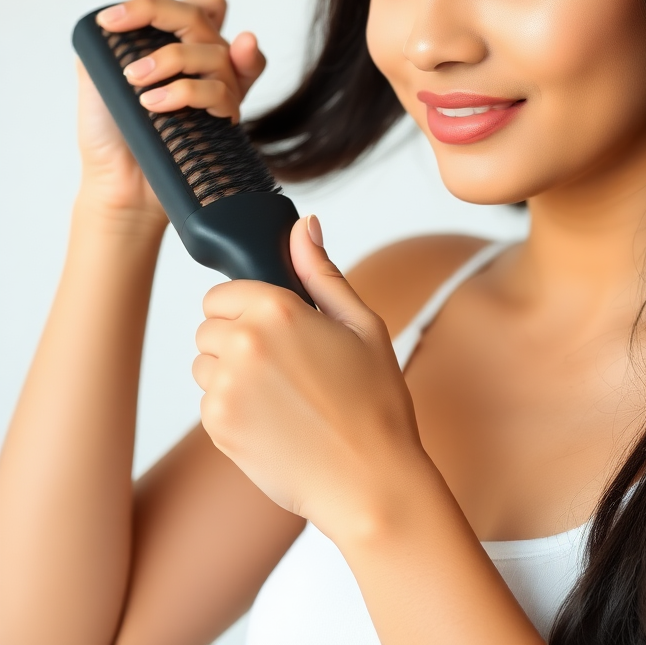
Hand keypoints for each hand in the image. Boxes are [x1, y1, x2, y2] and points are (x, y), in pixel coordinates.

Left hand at [78, 0, 265, 218]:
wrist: (119, 185)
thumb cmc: (111, 135)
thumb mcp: (100, 77)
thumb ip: (116, 38)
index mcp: (181, 47)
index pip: (192, 5)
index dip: (155, 5)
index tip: (111, 21)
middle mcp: (205, 63)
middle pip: (206, 14)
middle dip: (162, 17)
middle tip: (123, 38)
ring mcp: (219, 88)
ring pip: (214, 52)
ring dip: (171, 60)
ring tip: (136, 82)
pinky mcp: (225, 118)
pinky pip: (221, 91)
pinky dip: (186, 92)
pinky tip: (158, 102)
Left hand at [192, 217, 426, 542]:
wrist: (370, 481)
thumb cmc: (376, 402)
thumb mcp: (362, 325)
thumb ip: (322, 272)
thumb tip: (304, 227)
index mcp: (277, 310)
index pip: (224, 292)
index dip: (250, 307)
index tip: (280, 328)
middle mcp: (242, 344)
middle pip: (210, 326)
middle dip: (240, 338)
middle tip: (290, 365)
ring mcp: (224, 388)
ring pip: (204, 364)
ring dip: (232, 373)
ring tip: (284, 394)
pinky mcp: (216, 427)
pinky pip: (209, 401)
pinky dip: (234, 408)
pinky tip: (277, 419)